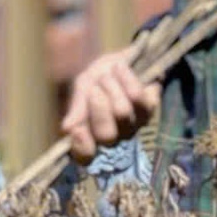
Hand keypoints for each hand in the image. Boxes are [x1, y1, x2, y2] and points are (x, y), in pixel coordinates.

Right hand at [62, 48, 157, 162]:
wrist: (119, 58)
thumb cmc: (96, 79)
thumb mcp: (82, 89)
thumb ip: (78, 108)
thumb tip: (67, 128)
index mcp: (92, 137)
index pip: (86, 157)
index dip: (82, 147)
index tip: (76, 130)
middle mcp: (115, 137)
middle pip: (106, 135)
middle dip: (97, 107)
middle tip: (95, 88)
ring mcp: (134, 125)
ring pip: (121, 112)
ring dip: (111, 87)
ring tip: (107, 74)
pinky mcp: (150, 108)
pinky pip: (138, 97)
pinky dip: (126, 78)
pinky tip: (121, 69)